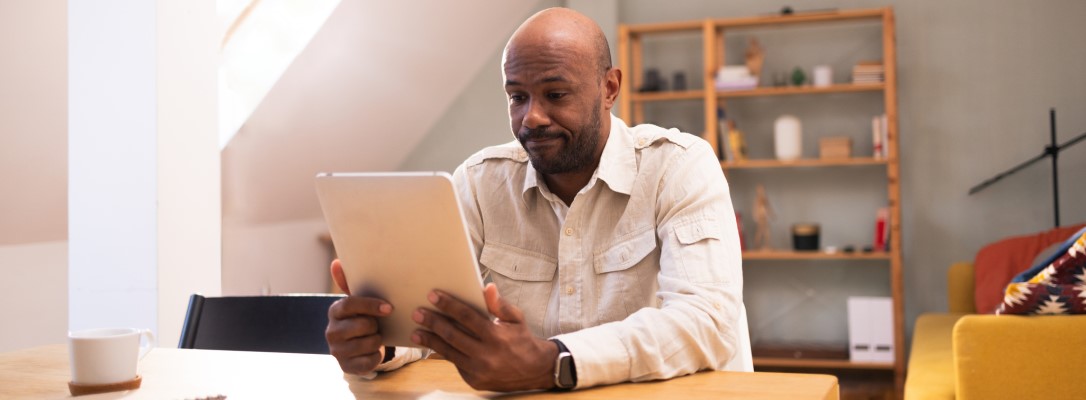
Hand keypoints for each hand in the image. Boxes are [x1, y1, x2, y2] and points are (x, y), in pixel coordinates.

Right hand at [325, 259, 391, 374]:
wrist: (356, 347)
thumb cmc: (360, 318)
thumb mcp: (358, 302)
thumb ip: (349, 283)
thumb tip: (336, 262)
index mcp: (334, 311)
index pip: (350, 305)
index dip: (371, 306)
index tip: (389, 308)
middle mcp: (331, 332)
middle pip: (362, 326)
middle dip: (375, 325)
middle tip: (377, 325)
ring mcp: (337, 351)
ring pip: (369, 344)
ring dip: (378, 340)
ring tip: (375, 337)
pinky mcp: (347, 367)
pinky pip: (370, 361)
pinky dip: (377, 356)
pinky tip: (375, 351)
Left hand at [411, 283, 557, 390]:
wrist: (535, 371)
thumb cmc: (523, 340)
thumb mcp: (516, 319)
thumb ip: (499, 304)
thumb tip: (487, 287)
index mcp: (496, 336)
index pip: (466, 317)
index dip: (448, 305)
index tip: (433, 295)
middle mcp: (486, 354)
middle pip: (452, 335)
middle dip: (433, 322)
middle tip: (418, 313)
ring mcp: (479, 370)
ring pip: (449, 352)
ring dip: (431, 340)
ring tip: (417, 331)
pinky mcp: (474, 380)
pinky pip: (455, 363)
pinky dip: (443, 353)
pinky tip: (433, 344)